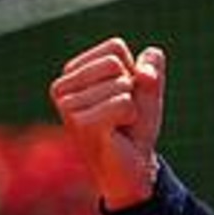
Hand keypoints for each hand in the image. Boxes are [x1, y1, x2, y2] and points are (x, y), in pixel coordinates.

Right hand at [49, 37, 166, 208]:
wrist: (133, 166)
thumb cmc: (134, 125)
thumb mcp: (147, 89)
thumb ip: (151, 67)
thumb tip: (148, 63)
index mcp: (72, 72)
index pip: (114, 48)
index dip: (131, 70)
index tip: (123, 94)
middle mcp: (62, 87)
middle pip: (114, 62)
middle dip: (130, 87)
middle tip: (120, 113)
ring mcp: (68, 106)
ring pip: (120, 84)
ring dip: (131, 105)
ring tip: (117, 124)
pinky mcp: (81, 124)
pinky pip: (124, 103)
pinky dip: (130, 116)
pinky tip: (116, 133)